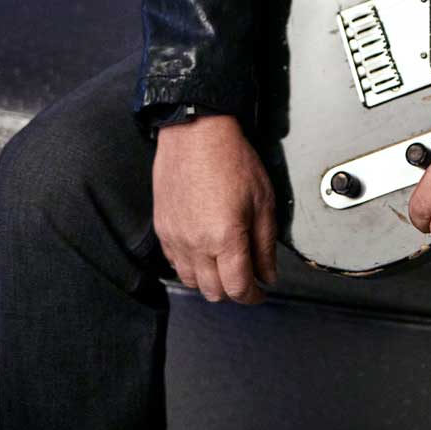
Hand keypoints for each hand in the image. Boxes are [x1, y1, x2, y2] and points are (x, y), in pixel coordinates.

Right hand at [153, 113, 277, 303]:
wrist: (196, 133)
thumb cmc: (230, 158)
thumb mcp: (263, 199)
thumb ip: (266, 243)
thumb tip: (269, 272)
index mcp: (225, 238)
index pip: (238, 288)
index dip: (253, 296)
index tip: (259, 291)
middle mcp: (196, 244)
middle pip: (213, 292)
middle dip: (233, 291)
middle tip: (245, 278)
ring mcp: (175, 238)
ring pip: (191, 282)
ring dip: (210, 281)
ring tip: (224, 265)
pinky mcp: (161, 228)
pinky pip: (173, 263)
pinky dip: (190, 266)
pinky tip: (202, 252)